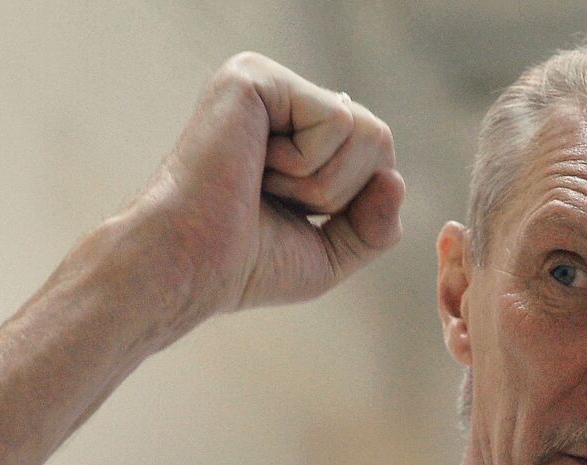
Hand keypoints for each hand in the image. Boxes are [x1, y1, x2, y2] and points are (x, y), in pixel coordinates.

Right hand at [133, 52, 404, 319]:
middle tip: (275, 202)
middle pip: (379, 138)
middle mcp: (282, 98)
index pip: (376, 154)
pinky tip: (253, 167)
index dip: (353, 202)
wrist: (190, 266)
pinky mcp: (256, 76)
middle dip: (340, 193)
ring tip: (261, 185)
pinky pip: (337, 120)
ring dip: (321, 184)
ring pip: (364, 130)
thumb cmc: (246, 264)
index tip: (290, 216)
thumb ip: (376, 226)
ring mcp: (268, 82)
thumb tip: (396, 180)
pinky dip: (306, 164)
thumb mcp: (330, 253)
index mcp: (296, 131)